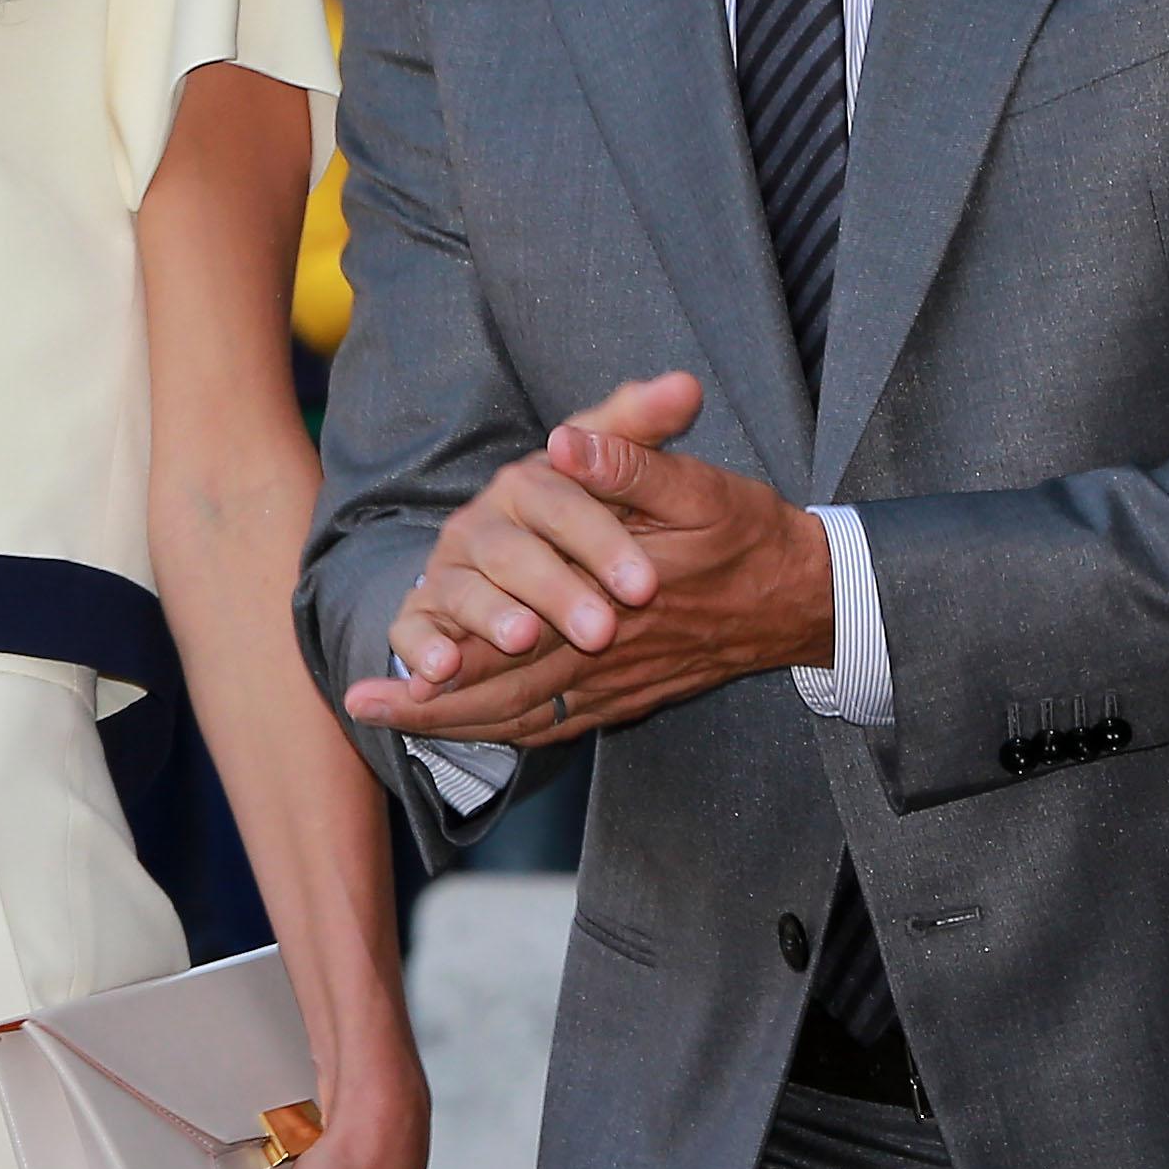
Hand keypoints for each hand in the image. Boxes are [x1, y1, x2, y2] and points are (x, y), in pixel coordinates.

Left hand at [341, 371, 834, 743]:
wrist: (806, 598)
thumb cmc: (748, 534)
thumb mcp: (700, 485)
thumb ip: (629, 461)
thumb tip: (564, 440)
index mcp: (615, 602)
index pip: (516, 639)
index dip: (450, 651)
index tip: (390, 662)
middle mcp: (608, 656)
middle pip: (505, 693)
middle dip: (430, 704)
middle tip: (363, 703)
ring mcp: (616, 684)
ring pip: (525, 716)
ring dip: (456, 723)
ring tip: (391, 717)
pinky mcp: (627, 695)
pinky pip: (556, 724)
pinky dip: (505, 728)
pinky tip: (467, 724)